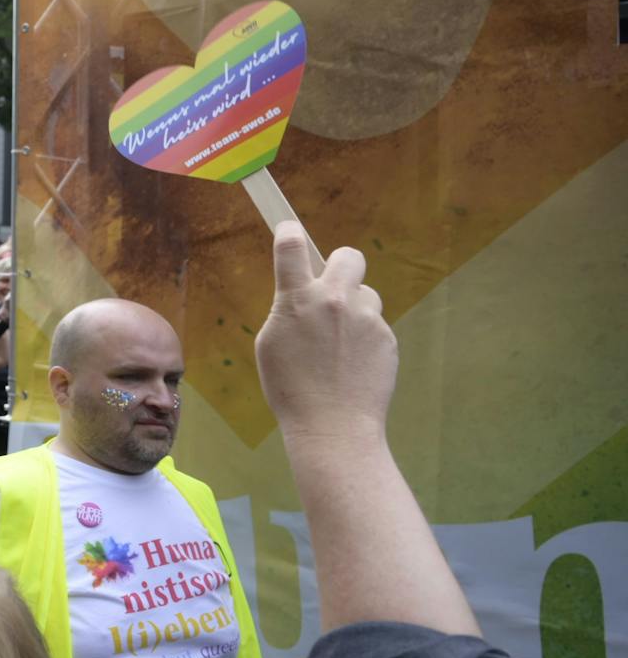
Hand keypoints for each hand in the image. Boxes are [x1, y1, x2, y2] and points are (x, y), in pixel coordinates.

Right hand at [255, 223, 396, 440]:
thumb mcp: (271, 344)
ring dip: (354, 309)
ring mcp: (366, 318)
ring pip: (365, 295)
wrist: (333, 425)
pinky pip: (374, 326)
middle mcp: (335, 301)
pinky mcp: (387, 337)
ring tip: (340, 344)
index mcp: (297, 300)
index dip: (289, 234)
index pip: (291, 247)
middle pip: (348, 256)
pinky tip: (353, 365)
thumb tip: (301, 296)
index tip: (289, 232)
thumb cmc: (291, 389)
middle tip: (332, 287)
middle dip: (341, 264)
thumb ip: (287, 312)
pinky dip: (364, 339)